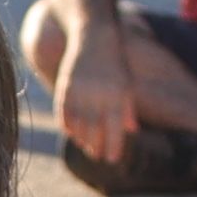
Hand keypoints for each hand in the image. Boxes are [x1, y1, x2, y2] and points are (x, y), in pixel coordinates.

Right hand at [56, 28, 140, 163]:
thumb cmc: (115, 63)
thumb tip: (132, 131)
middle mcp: (97, 94)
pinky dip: (67, 126)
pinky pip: (64, 113)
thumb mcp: (126, 84)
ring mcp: (79, 90)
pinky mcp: (66, 86)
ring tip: (86, 147)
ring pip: (78, 124)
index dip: (113, 146)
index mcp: (116, 95)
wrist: (94, 36)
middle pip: (95, 130)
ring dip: (81, 139)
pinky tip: (72, 134)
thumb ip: (127, 108)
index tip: (112, 159)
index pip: (115, 128)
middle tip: (98, 157)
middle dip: (96, 146)